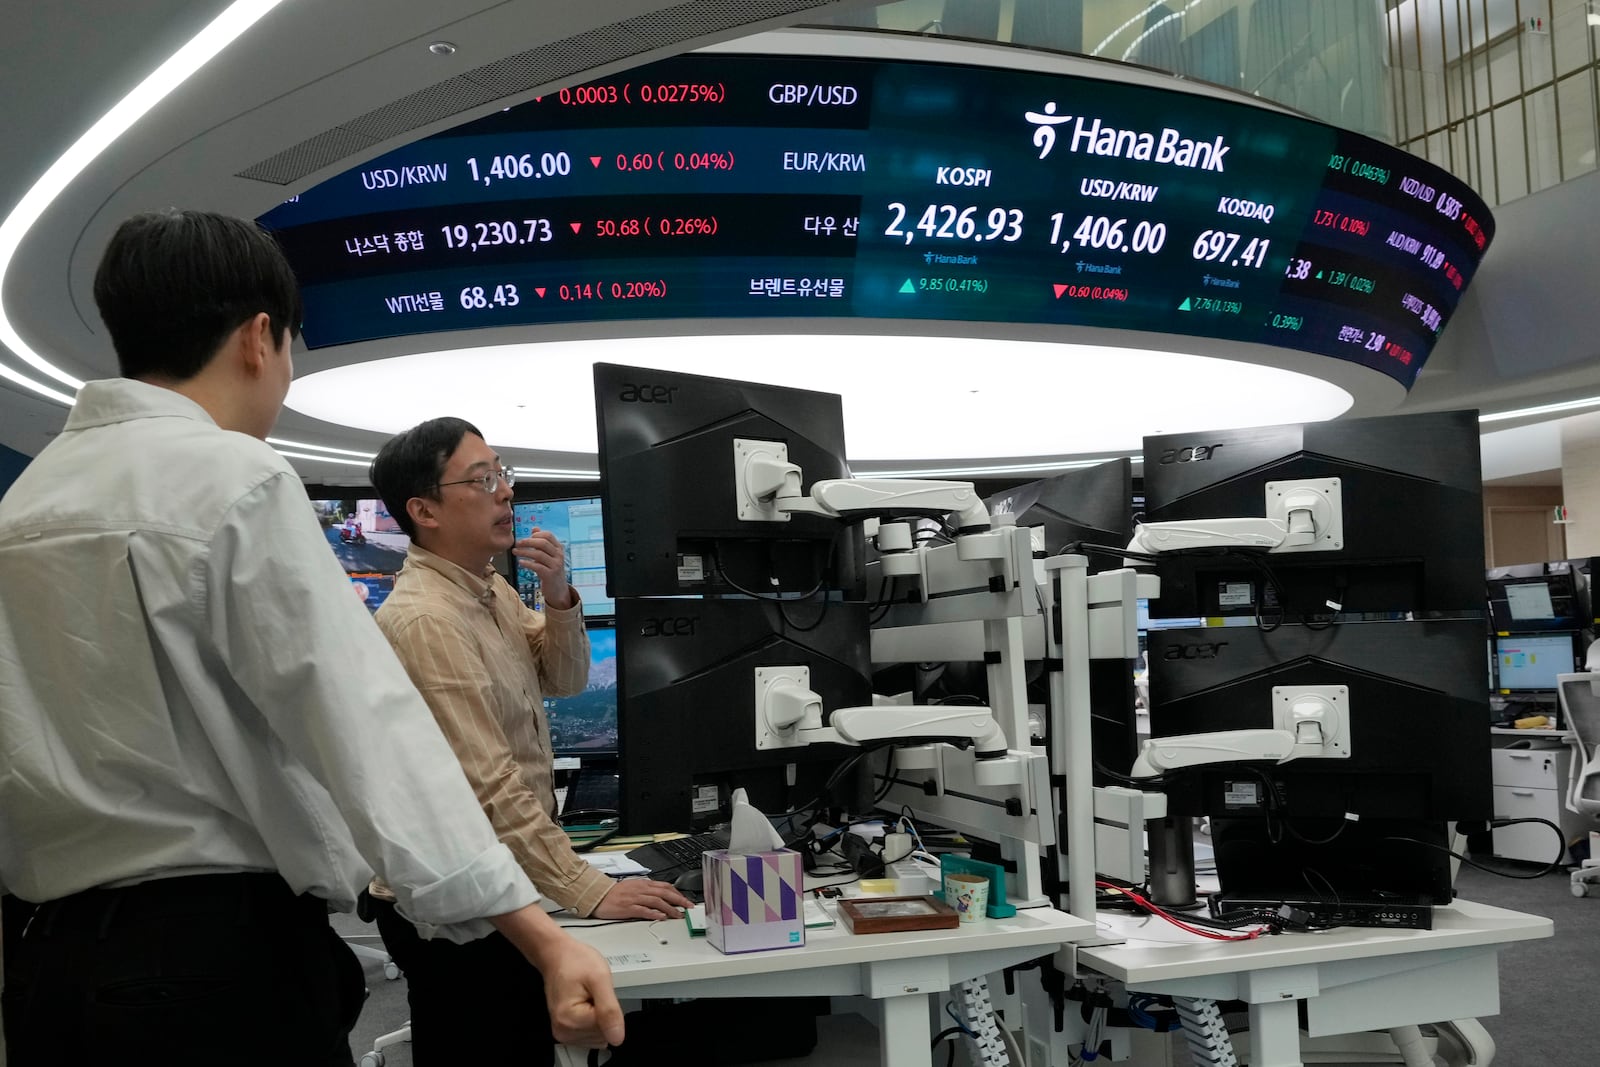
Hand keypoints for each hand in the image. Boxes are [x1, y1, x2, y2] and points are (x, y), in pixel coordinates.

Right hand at [492, 905, 623, 1047]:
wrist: (557, 955)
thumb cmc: (575, 961)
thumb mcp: (600, 979)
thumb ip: (609, 1010)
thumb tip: (617, 1038)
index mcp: (569, 1020)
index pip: (606, 1030)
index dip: (609, 1008)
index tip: (597, 992)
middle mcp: (563, 1031)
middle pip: (601, 1035)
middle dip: (603, 1013)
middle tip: (592, 993)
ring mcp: (563, 1032)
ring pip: (598, 1036)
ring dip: (599, 1016)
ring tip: (588, 997)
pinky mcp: (566, 1030)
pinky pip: (591, 1034)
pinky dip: (593, 1019)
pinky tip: (586, 1004)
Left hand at [512, 528, 572, 607]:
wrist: (558, 589)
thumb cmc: (551, 570)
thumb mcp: (548, 555)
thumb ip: (542, 542)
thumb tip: (535, 528)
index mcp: (558, 548)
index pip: (548, 535)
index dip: (536, 534)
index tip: (527, 537)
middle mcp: (559, 555)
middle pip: (542, 543)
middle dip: (528, 542)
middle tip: (517, 543)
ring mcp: (555, 565)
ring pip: (538, 554)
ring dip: (524, 552)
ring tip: (515, 552)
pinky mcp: (550, 575)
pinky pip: (537, 566)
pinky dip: (527, 563)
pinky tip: (520, 562)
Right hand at [593, 878, 691, 920]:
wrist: (599, 896)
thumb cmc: (615, 893)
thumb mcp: (634, 887)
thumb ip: (647, 891)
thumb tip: (662, 897)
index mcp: (643, 884)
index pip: (665, 886)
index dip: (677, 893)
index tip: (685, 900)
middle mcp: (641, 890)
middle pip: (664, 893)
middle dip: (679, 900)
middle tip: (688, 907)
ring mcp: (635, 899)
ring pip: (657, 901)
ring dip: (670, 908)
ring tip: (678, 915)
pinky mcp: (628, 908)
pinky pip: (643, 910)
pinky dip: (654, 913)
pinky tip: (661, 917)